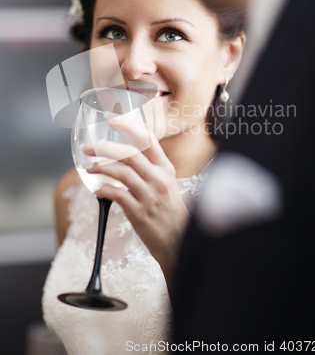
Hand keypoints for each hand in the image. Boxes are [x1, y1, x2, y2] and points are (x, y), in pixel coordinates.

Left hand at [81, 115, 189, 289]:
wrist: (179, 241)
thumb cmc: (169, 212)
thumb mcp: (166, 185)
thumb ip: (150, 170)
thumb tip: (124, 158)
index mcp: (166, 168)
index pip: (149, 139)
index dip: (129, 126)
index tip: (113, 119)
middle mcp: (159, 178)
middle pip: (130, 153)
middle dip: (105, 147)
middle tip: (89, 147)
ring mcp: (149, 195)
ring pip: (121, 172)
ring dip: (101, 167)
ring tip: (89, 168)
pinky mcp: (139, 212)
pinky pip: (117, 195)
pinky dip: (103, 190)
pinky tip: (97, 190)